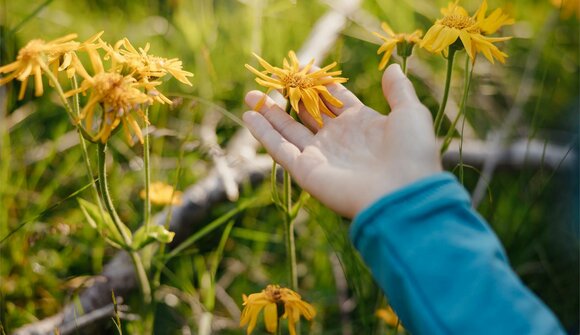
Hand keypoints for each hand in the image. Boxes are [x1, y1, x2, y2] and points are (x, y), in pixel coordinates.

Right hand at [243, 64, 441, 218]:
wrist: (403, 194)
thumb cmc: (410, 153)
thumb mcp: (410, 113)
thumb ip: (398, 91)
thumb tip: (392, 68)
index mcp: (361, 124)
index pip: (334, 99)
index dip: (319, 84)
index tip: (303, 69)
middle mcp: (338, 139)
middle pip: (306, 113)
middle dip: (288, 98)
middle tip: (270, 82)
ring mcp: (320, 155)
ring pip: (288, 129)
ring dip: (268, 113)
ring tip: (250, 96)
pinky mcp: (306, 170)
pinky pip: (279, 149)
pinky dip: (263, 133)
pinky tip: (248, 117)